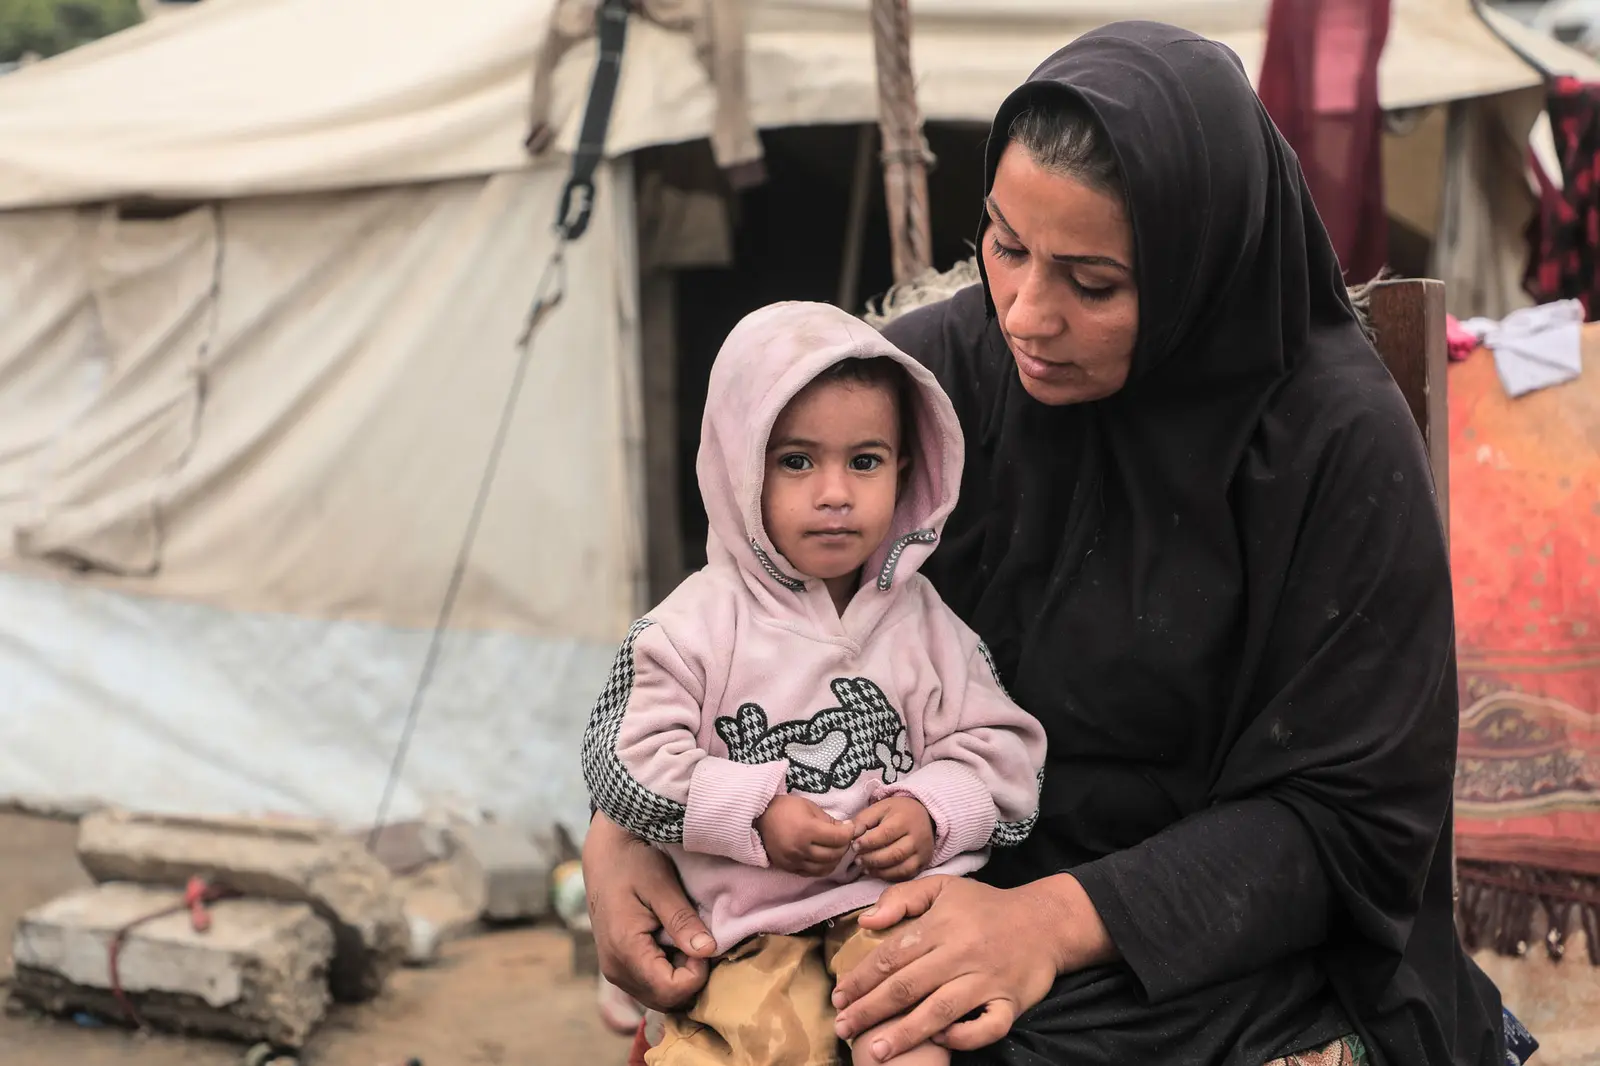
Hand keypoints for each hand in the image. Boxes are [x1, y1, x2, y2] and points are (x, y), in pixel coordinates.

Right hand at [582, 812, 718, 1010]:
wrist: (604, 855)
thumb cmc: (633, 864)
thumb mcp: (662, 885)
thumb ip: (682, 921)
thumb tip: (707, 951)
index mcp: (625, 950)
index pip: (670, 990)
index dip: (697, 975)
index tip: (705, 945)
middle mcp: (616, 969)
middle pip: (664, 1000)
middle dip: (691, 979)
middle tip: (700, 943)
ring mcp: (614, 971)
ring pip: (657, 997)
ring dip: (680, 979)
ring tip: (687, 942)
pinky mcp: (618, 967)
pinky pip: (648, 986)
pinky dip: (668, 975)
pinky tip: (675, 946)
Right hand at [756, 795, 855, 875]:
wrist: (759, 818)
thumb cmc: (786, 808)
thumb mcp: (810, 807)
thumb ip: (829, 820)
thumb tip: (847, 830)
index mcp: (807, 830)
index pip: (838, 838)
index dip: (850, 832)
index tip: (851, 827)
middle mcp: (801, 849)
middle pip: (834, 854)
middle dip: (844, 845)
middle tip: (844, 838)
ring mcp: (794, 861)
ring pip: (825, 868)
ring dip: (835, 859)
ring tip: (835, 848)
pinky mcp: (789, 868)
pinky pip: (812, 873)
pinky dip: (822, 867)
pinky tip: (824, 858)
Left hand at [831, 874, 1116, 1059]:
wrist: (1046, 921)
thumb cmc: (987, 906)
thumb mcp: (944, 887)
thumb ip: (903, 898)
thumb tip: (866, 921)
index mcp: (941, 926)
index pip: (891, 956)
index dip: (861, 979)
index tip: (839, 997)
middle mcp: (961, 953)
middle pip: (908, 986)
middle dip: (871, 1010)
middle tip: (843, 1027)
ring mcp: (987, 981)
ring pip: (940, 1011)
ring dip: (905, 1033)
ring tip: (877, 1050)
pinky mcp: (1012, 1003)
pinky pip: (987, 1027)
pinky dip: (964, 1037)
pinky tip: (940, 1041)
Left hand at [852, 796, 934, 880]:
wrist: (924, 816)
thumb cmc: (897, 812)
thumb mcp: (880, 808)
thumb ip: (864, 820)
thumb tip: (850, 834)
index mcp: (905, 819)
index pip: (886, 834)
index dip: (868, 842)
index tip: (854, 845)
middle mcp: (917, 837)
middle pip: (894, 854)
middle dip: (872, 859)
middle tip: (857, 860)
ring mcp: (922, 852)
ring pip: (901, 868)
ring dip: (879, 870)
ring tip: (865, 867)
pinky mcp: (923, 863)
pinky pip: (906, 875)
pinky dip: (889, 876)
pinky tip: (876, 872)